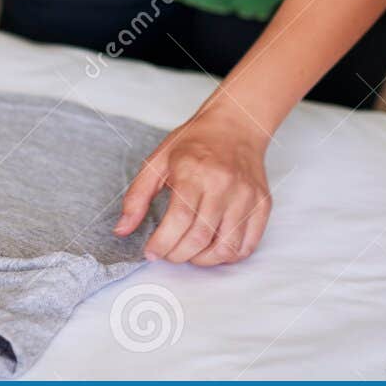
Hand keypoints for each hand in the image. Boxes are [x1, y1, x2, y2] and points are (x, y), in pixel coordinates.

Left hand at [115, 106, 271, 265]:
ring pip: (226, 248)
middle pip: (200, 238)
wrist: (237, 124)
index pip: (179, 219)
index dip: (162, 244)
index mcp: (194, 171)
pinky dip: (228, 256)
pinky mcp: (262, 205)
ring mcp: (247, 196)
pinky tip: (212, 249)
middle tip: (167, 253)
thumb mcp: (158, 161)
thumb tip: (122, 229)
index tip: (151, 252)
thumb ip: (137, 196)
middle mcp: (224, 184)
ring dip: (203, 261)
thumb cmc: (196, 142)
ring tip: (189, 253)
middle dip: (177, 255)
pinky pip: (248, 245)